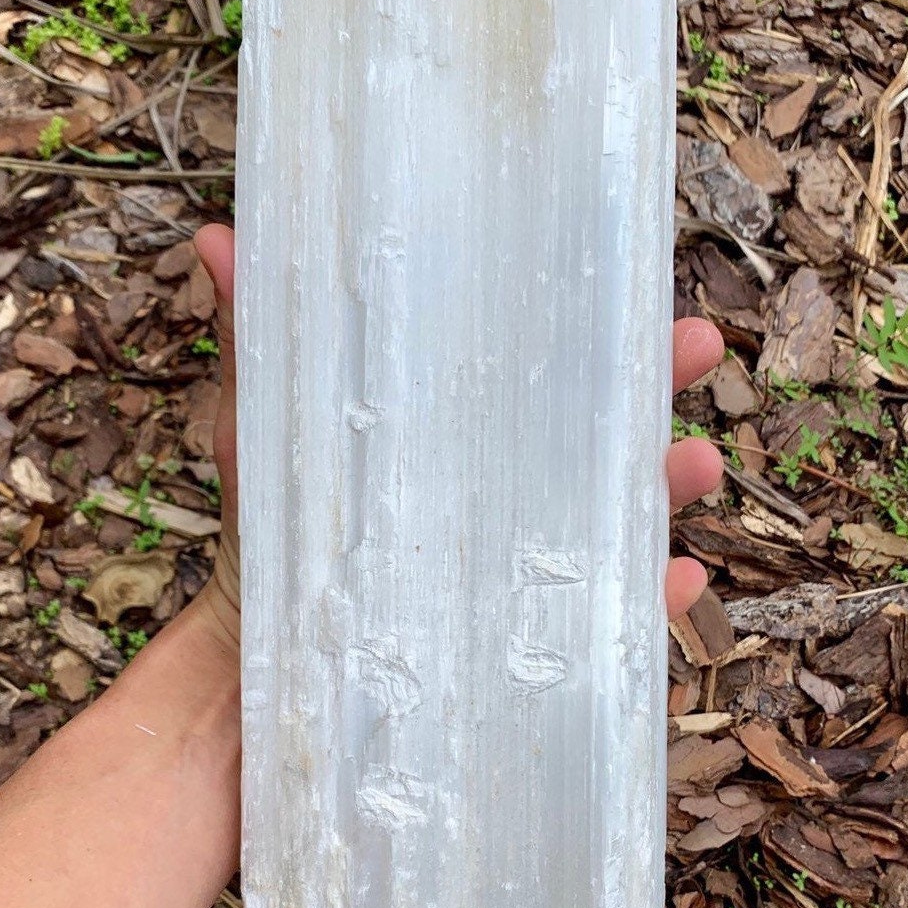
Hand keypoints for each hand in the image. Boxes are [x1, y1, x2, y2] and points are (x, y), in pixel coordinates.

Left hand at [193, 226, 722, 631]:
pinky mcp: (530, 645)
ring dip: (668, 487)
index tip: (638, 279)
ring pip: (622, 519)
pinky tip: (675, 579)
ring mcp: (524, 570)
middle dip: (655, 387)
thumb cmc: (270, 539)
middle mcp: (503, 496)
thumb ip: (256, 345)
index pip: (537, 370)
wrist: (260, 668)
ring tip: (695, 463)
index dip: (591, 326)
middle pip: (600, 431)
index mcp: (457, 437)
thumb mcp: (263, 434)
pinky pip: (609, 624)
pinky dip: (650, 603)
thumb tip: (212, 240)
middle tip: (694, 346)